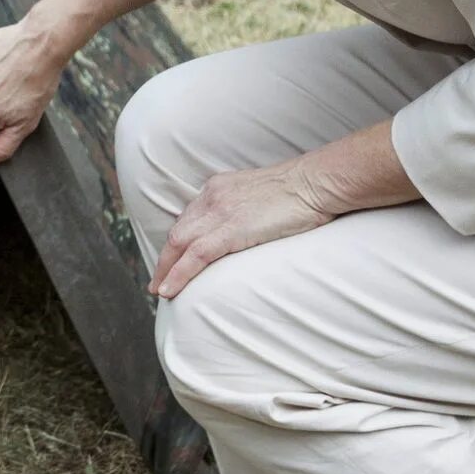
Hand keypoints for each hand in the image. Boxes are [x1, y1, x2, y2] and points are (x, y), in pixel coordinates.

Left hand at [149, 159, 331, 299]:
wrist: (317, 182)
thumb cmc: (303, 191)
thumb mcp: (263, 196)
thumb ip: (246, 209)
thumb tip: (246, 230)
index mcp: (219, 187)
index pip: (189, 219)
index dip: (178, 243)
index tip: (172, 260)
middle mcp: (212, 196)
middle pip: (178, 232)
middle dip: (165, 260)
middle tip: (157, 281)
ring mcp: (220, 211)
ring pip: (179, 244)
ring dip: (166, 271)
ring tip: (160, 291)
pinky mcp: (231, 228)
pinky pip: (196, 255)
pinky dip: (178, 274)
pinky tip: (170, 290)